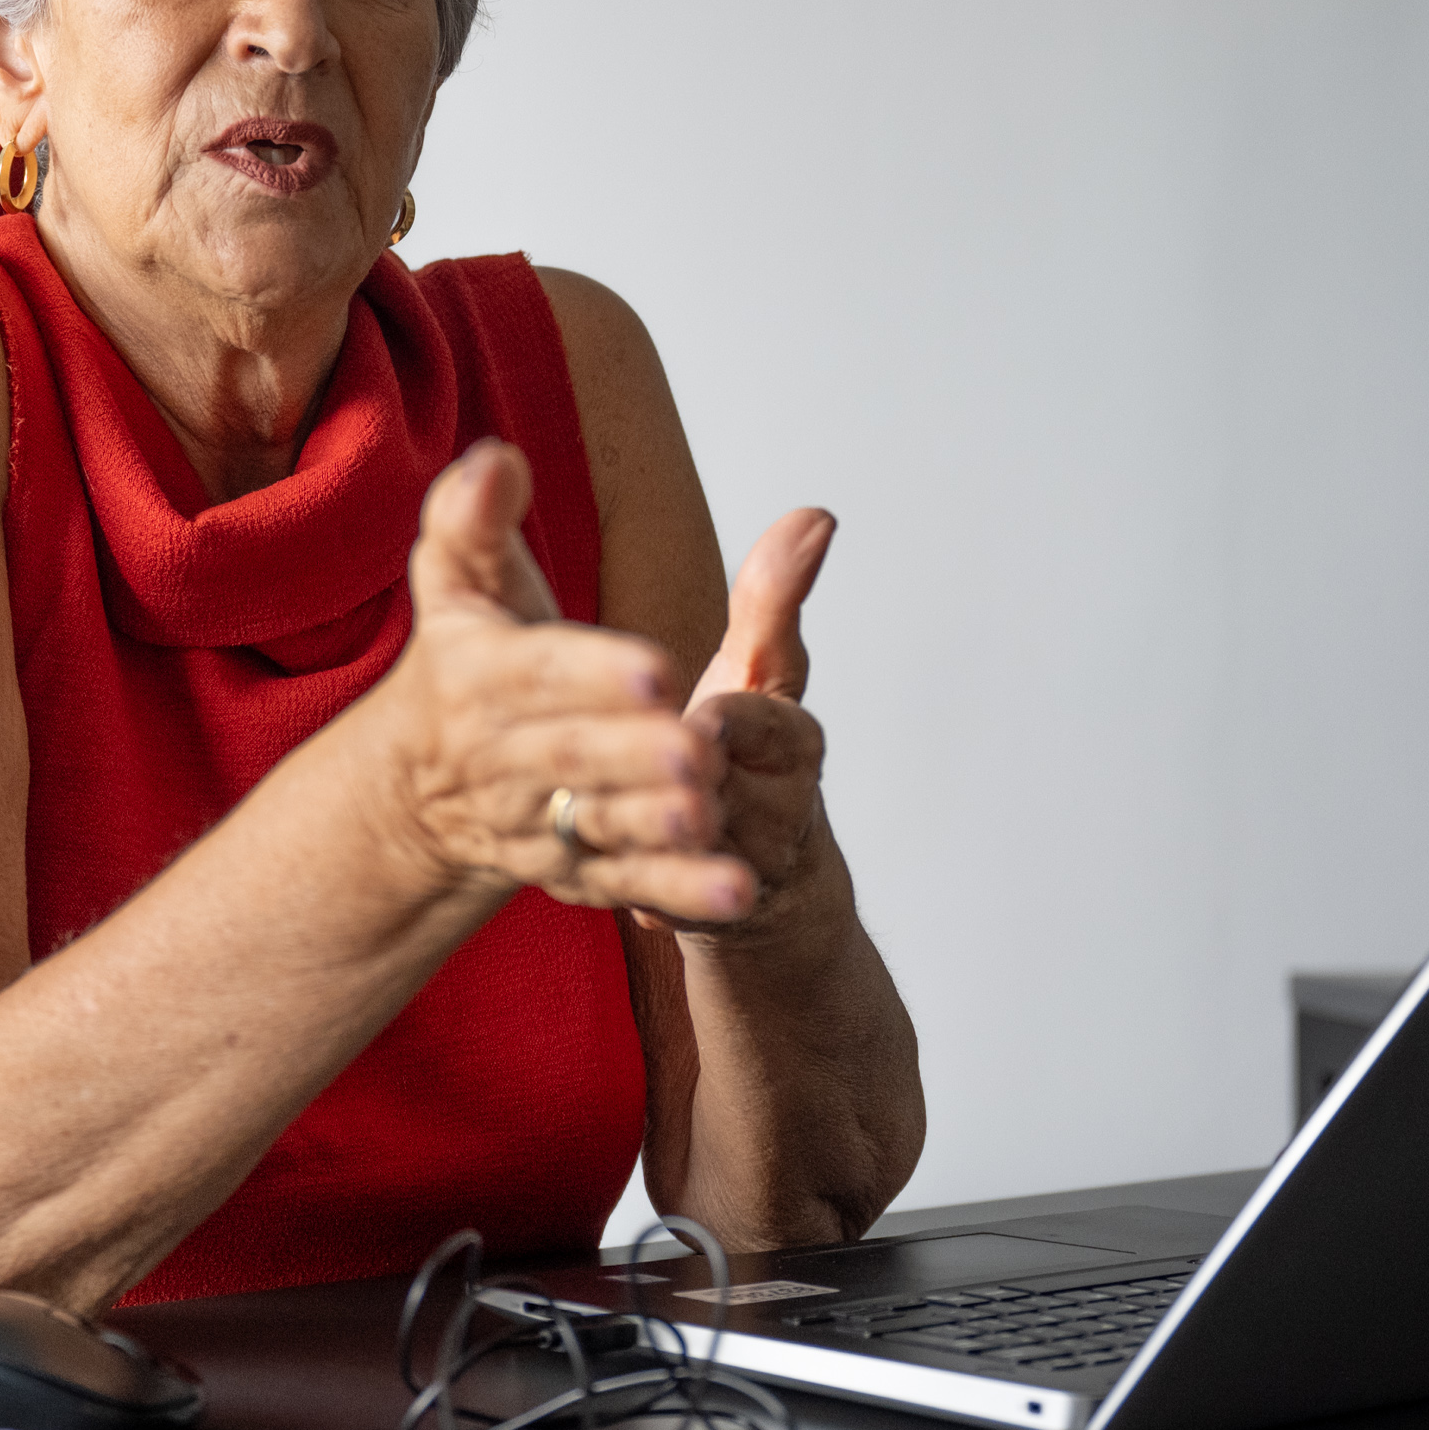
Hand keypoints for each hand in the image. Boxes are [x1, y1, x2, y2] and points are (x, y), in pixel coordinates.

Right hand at [376, 440, 754, 921]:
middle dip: (632, 754)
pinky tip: (738, 890)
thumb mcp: (459, 581)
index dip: (593, 672)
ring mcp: (538, 823)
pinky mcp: (573, 872)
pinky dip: (681, 893)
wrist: (420, 786)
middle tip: (700, 749)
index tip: (657, 667)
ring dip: (655, 829)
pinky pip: (628, 887)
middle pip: (571, 756)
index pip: (536, 672)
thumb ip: (475, 516)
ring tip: (711, 818)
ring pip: (599, 826)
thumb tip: (497, 458)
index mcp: (479, 675)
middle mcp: (503, 756)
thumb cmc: (466, 660)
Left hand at [641, 508, 836, 934]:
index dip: (727, 721)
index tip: (700, 714)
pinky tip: (632, 891)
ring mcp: (744, 866)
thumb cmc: (740, 748)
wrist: (752, 869)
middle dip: (683, 772)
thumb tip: (816, 516)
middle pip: (723, 785)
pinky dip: (655, 892)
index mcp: (791, 738)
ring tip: (612, 814)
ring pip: (692, 843)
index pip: (762, 720)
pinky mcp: (705, 914)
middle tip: (649, 760)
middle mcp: (780, 807)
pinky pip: (676, 903)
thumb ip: (772, 597)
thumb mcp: (759, 668)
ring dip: (652, 828)